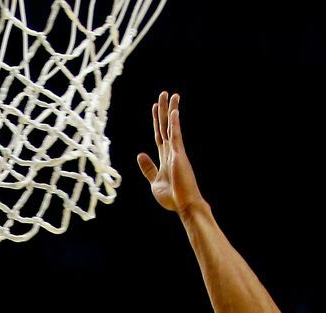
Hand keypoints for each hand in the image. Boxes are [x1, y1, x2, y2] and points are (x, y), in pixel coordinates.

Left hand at [137, 92, 204, 214]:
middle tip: (164, 94)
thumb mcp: (154, 181)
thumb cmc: (172, 196)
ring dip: (171, 111)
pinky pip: (176, 136)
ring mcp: (176, 152)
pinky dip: (174, 124)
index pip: (160, 134)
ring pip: (172, 127)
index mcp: (165, 157)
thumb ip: (148, 168)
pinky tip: (173, 112)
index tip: (155, 107)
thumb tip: (140, 154)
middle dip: (164, 110)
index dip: (157, 121)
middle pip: (166, 127)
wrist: (184, 205)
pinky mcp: (179, 156)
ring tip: (171, 95)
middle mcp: (171, 151)